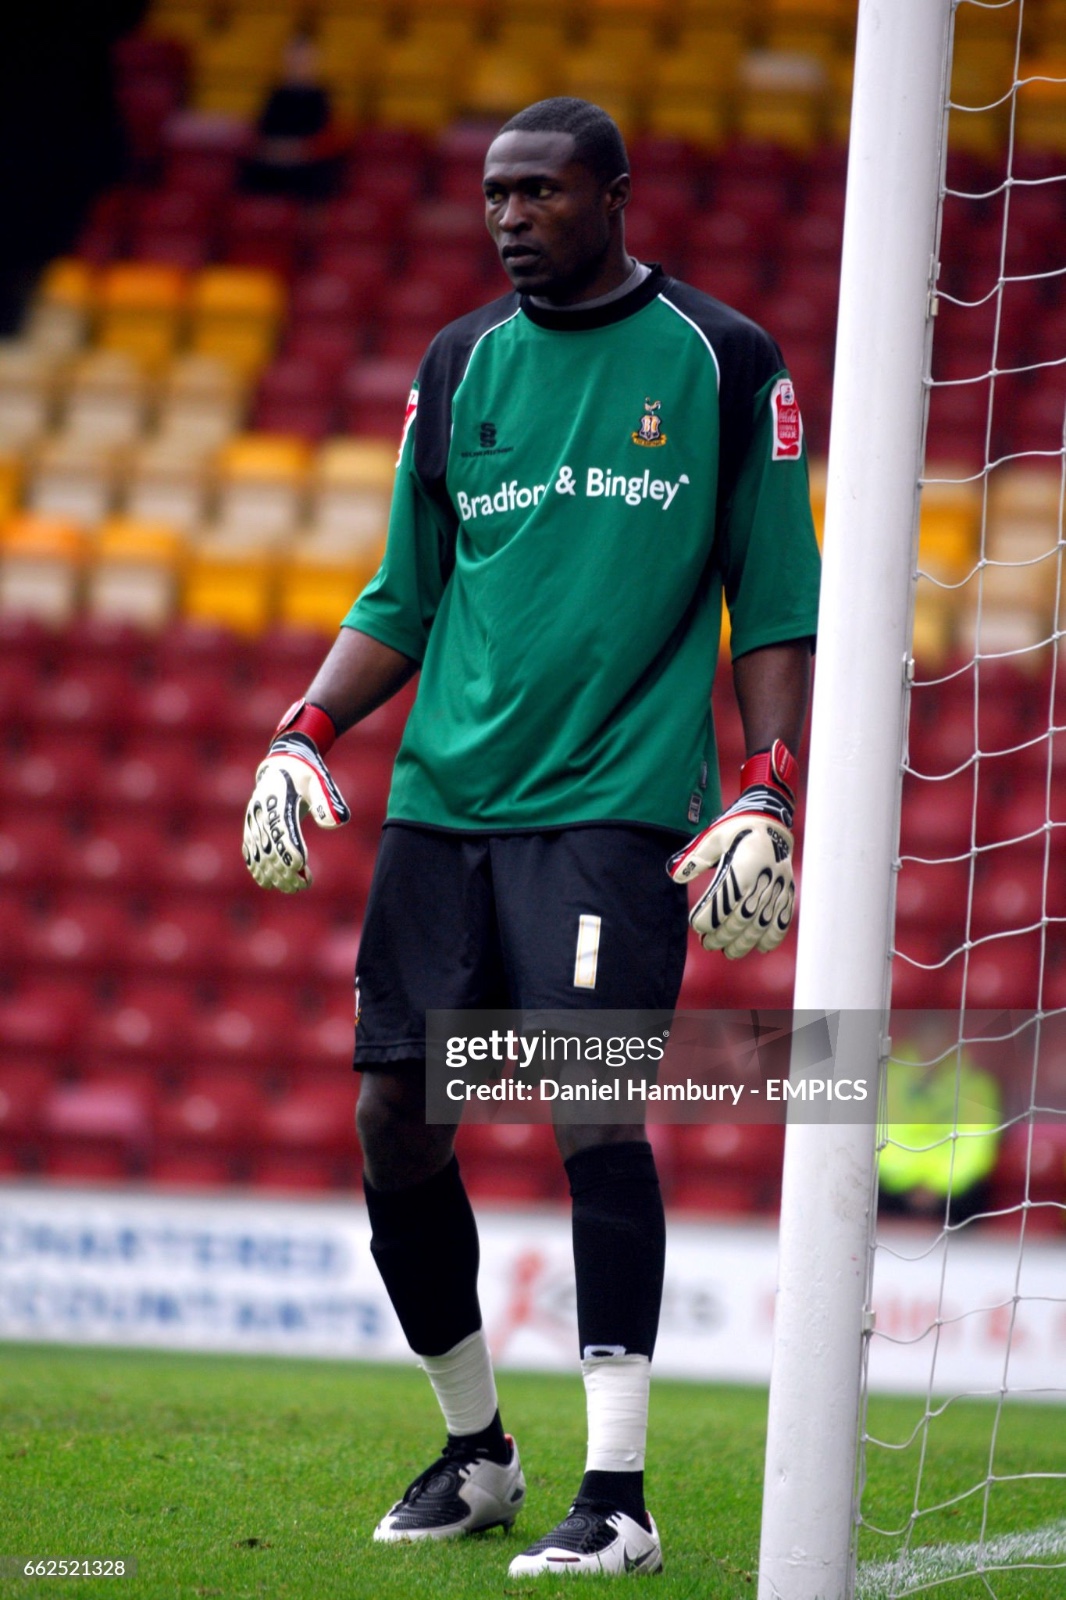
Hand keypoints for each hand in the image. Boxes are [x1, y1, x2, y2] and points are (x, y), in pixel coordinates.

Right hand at [243, 720, 349, 892]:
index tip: (304, 869)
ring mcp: (253, 820)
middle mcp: (261, 812)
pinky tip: (269, 882)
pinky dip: (257, 868)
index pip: (283, 831)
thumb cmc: (306, 773)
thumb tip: (335, 825)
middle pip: (269, 848)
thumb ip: (327, 800)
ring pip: (258, 854)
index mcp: (278, 799)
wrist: (282, 762)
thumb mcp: (320, 780)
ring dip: (273, 874)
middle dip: (284, 871)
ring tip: (292, 888)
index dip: (292, 852)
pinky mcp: (251, 826)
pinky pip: (249, 851)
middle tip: (303, 885)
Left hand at [667, 740, 796, 958]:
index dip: (710, 917)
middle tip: (709, 944)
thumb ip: (694, 858)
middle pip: (742, 916)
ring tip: (730, 952)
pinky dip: (773, 934)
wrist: (771, 818)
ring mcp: (777, 885)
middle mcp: (763, 877)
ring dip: (746, 941)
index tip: (697, 926)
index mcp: (743, 864)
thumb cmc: (737, 827)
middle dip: (724, 935)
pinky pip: (783, 916)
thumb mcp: (713, 836)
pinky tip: (761, 947)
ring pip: (762, 922)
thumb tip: (674, 875)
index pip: (724, 899)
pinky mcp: (787, 888)